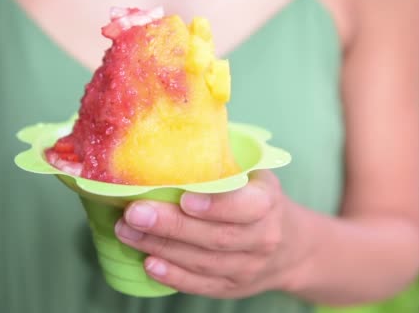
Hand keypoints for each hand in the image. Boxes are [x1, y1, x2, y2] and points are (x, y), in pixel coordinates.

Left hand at [114, 170, 304, 297]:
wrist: (292, 248)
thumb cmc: (259, 200)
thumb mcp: (255, 175)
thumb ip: (224, 161)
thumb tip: (173, 131)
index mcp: (267, 202)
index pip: (247, 207)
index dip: (215, 205)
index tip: (183, 198)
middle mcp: (262, 238)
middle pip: (215, 237)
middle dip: (171, 225)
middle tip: (134, 213)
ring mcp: (248, 267)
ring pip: (203, 261)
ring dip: (162, 247)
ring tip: (127, 232)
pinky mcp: (232, 287)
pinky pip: (201, 285)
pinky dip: (174, 276)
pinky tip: (148, 263)